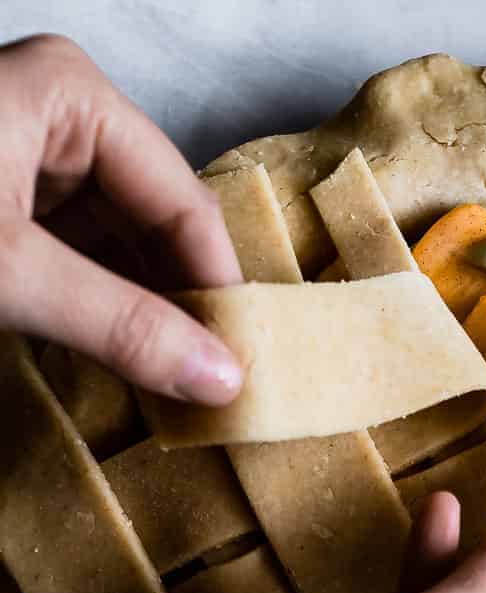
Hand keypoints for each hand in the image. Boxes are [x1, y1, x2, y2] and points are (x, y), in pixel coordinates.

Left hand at [0, 33, 241, 400]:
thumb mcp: (13, 278)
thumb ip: (124, 329)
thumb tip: (220, 378)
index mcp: (73, 97)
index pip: (182, 202)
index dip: (218, 289)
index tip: (247, 368)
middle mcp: (57, 111)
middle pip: (154, 219)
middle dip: (181, 304)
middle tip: (218, 386)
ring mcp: (25, 152)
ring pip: (117, 243)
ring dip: (144, 314)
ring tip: (177, 384)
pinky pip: (75, 253)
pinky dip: (99, 307)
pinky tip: (121, 358)